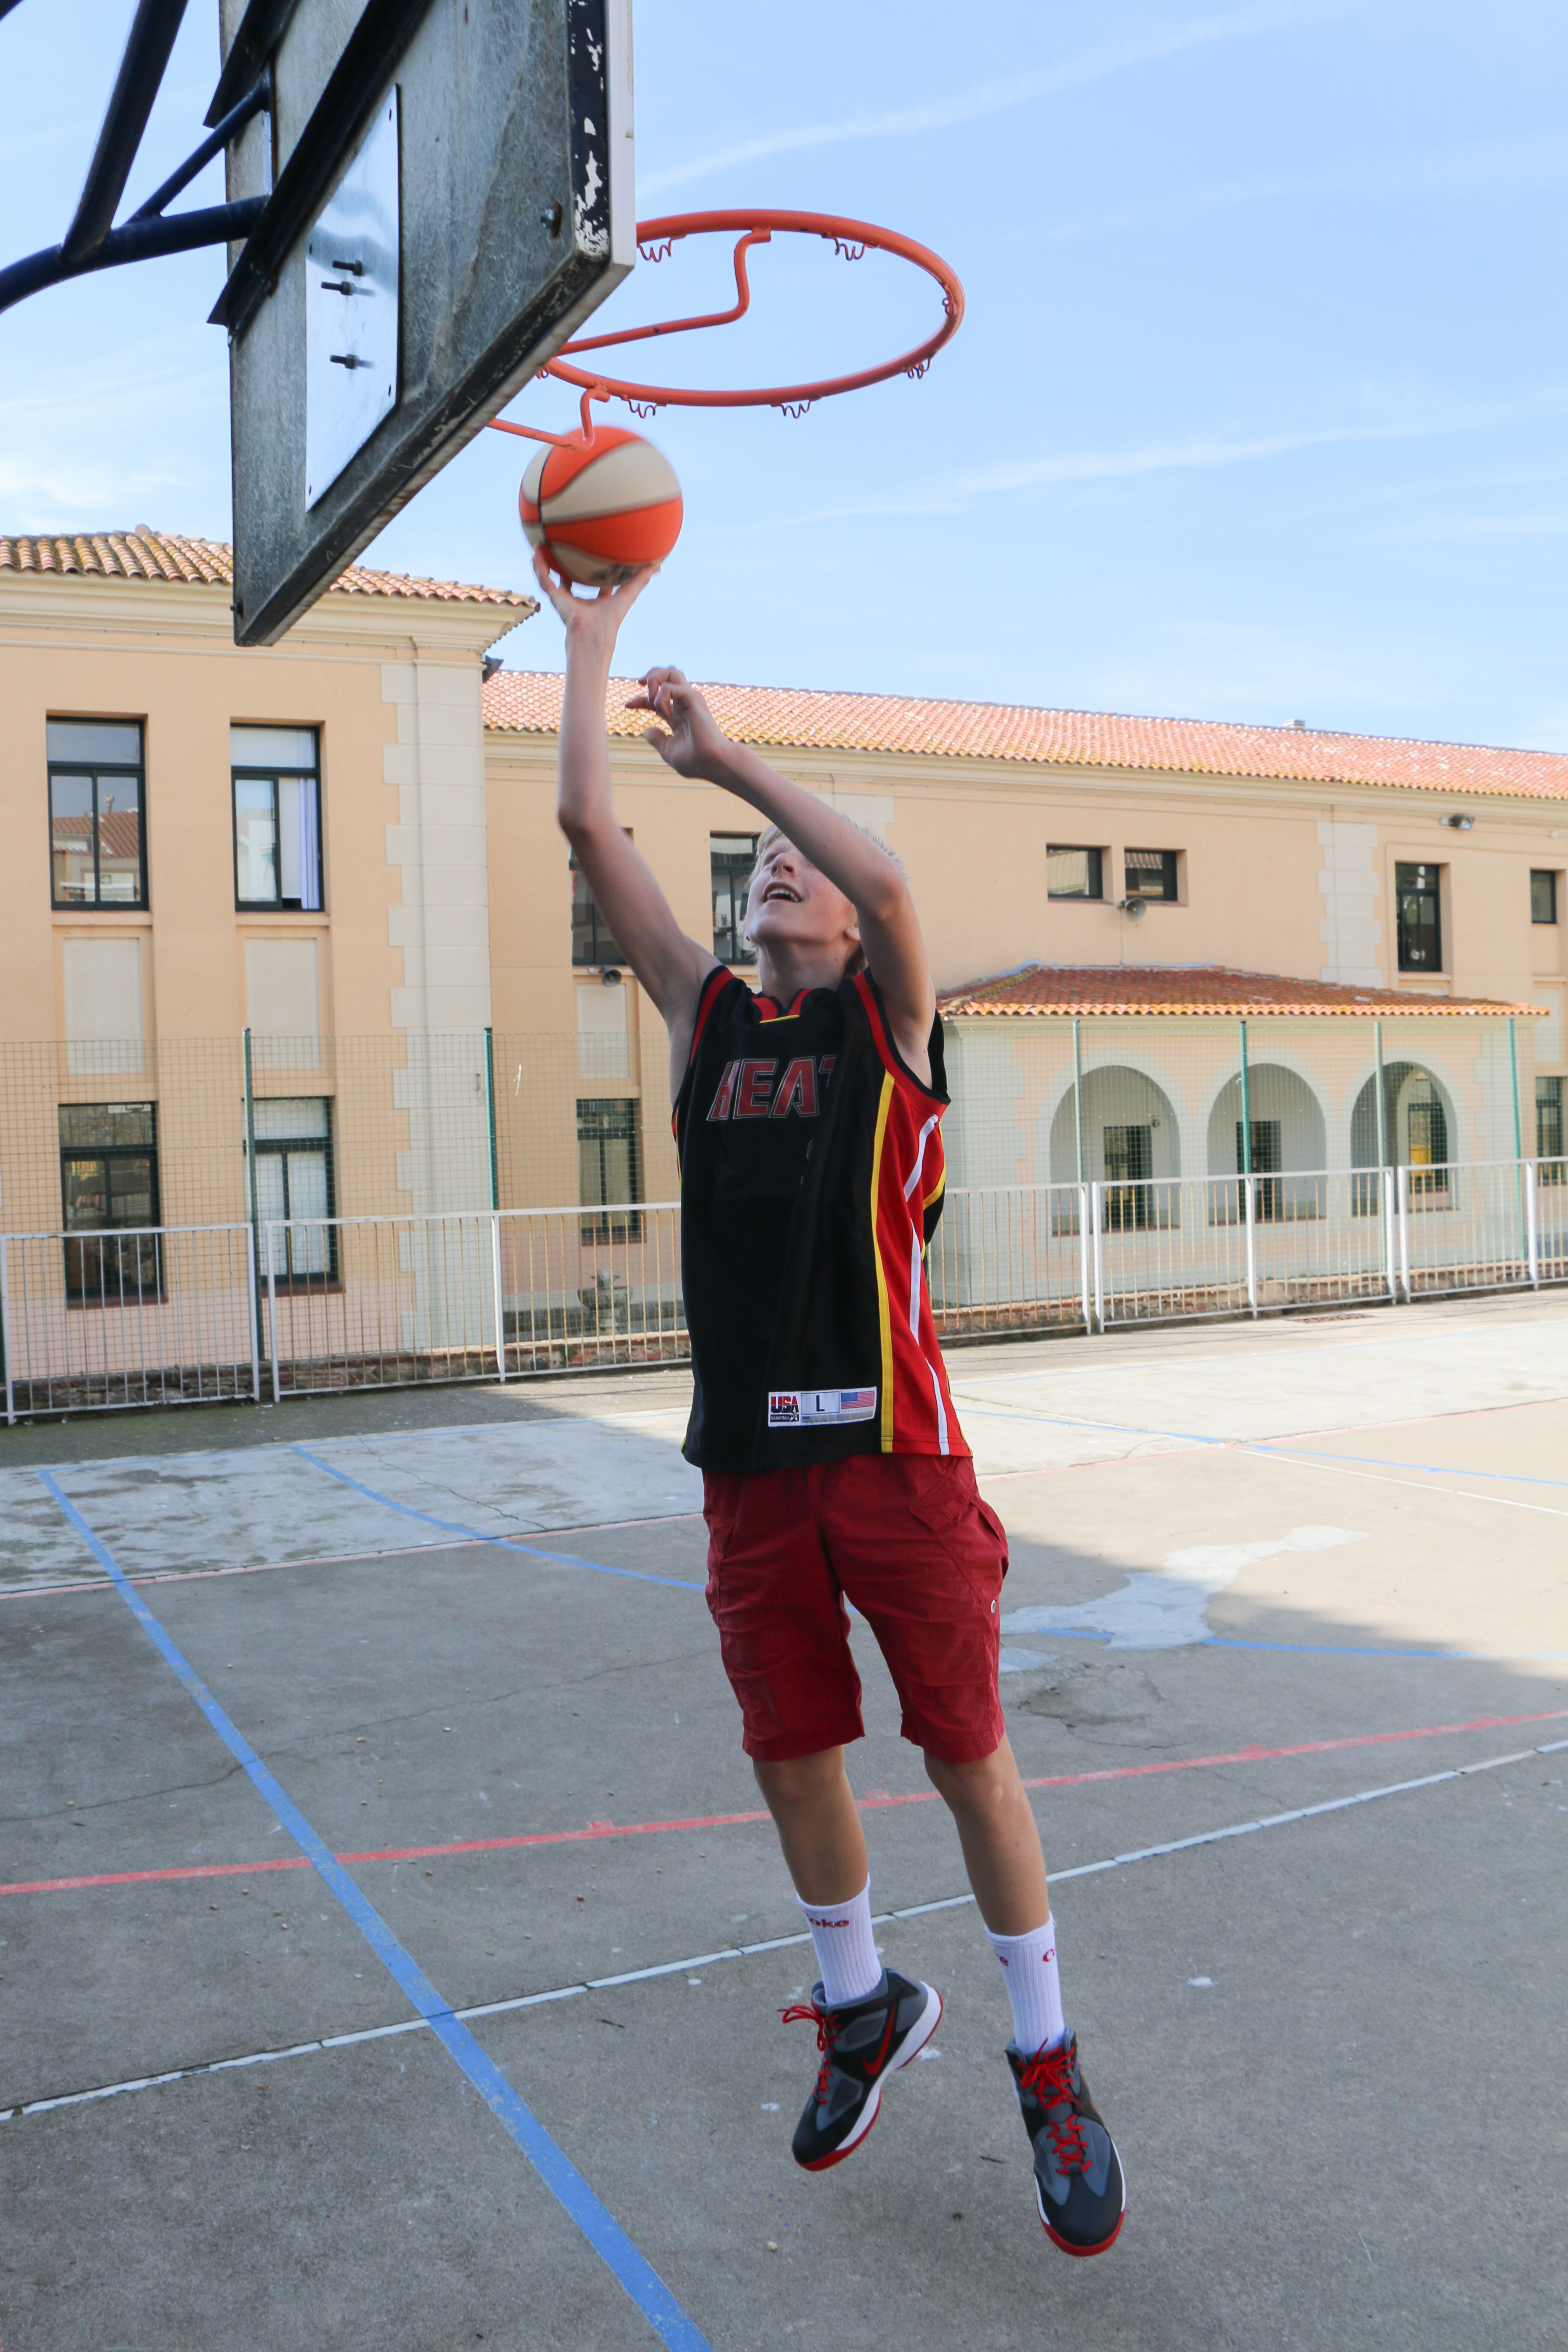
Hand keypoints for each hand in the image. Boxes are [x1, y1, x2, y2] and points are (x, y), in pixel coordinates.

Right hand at [531, 547, 655, 663]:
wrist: (593, 633)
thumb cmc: (611, 619)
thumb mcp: (628, 593)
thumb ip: (641, 580)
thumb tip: (658, 567)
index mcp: (594, 601)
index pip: (593, 584)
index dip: (594, 572)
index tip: (593, 558)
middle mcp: (578, 600)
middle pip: (571, 580)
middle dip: (567, 567)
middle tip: (565, 550)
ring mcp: (564, 599)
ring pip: (552, 578)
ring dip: (546, 564)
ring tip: (541, 547)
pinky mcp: (555, 598)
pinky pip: (543, 578)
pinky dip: (538, 566)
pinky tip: (535, 552)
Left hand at [629, 667, 729, 778]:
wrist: (712, 763)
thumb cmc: (696, 761)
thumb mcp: (668, 751)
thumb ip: (657, 739)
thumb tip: (645, 731)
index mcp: (678, 715)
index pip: (657, 697)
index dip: (640, 698)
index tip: (627, 705)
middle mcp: (684, 704)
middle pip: (667, 674)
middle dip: (651, 676)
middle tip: (641, 686)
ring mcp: (690, 699)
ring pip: (671, 672)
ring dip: (655, 679)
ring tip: (651, 698)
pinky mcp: (693, 699)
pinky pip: (670, 687)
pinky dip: (661, 698)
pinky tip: (665, 714)